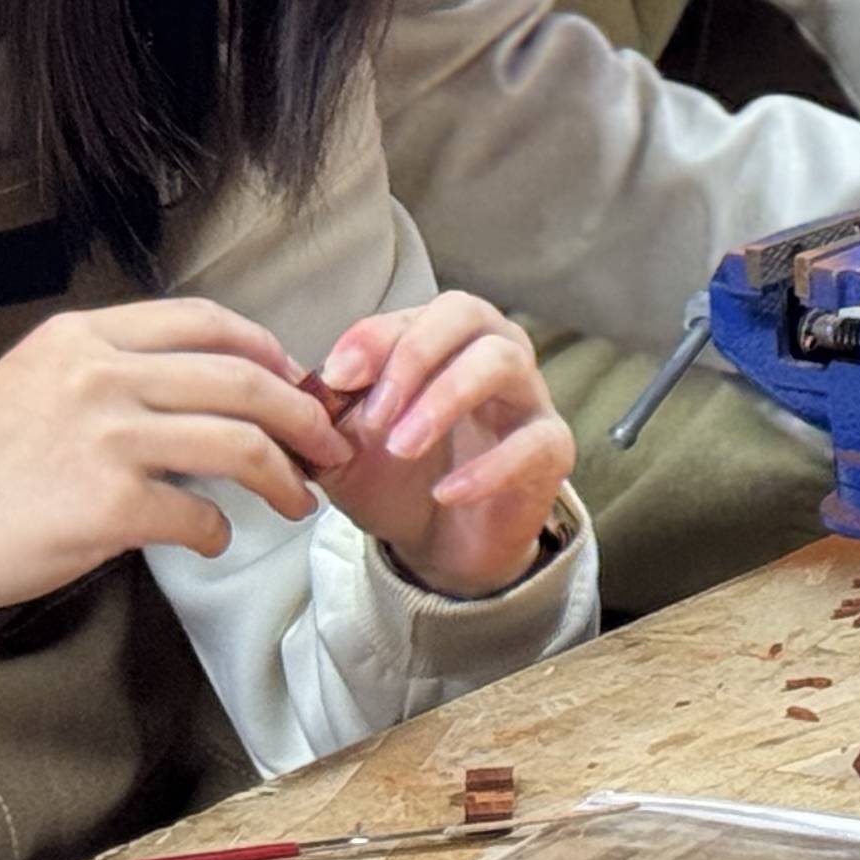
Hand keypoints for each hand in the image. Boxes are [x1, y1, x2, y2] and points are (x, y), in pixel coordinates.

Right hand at [0, 300, 350, 646]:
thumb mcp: (34, 380)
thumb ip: (113, 368)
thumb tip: (210, 381)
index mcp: (83, 337)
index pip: (205, 321)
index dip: (266, 348)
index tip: (295, 378)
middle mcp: (99, 375)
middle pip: (242, 378)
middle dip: (302, 412)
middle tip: (330, 442)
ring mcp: (105, 439)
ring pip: (239, 444)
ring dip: (284, 475)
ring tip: (300, 498)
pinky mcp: (107, 506)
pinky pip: (200, 515)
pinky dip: (220, 532)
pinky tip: (214, 539)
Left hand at [306, 293, 573, 599]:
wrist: (439, 546)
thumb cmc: (397, 478)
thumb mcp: (347, 447)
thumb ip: (327, 415)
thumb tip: (307, 384)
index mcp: (444, 340)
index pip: (417, 313)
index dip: (375, 338)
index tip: (337, 377)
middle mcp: (493, 351)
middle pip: (468, 313)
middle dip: (414, 354)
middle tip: (375, 413)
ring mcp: (528, 396)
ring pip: (502, 361)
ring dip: (444, 397)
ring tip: (402, 446)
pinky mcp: (552, 448)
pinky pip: (531, 442)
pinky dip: (486, 468)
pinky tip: (446, 492)